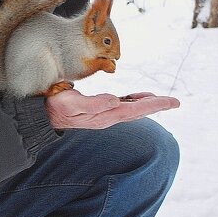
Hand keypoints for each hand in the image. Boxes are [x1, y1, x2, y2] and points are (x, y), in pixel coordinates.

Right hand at [45, 89, 179, 129]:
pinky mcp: (97, 112)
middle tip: (175, 102)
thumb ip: (93, 104)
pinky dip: (132, 103)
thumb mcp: (71, 103)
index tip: (172, 102)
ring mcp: (102, 116)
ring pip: (130, 110)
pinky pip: (121, 108)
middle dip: (156, 105)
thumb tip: (115, 100)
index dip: (155, 104)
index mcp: (105, 115)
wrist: (42, 116)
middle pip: (137, 111)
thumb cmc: (56, 106)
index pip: (135, 109)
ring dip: (145, 104)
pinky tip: (133, 99)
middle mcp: (107, 117)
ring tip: (157, 99)